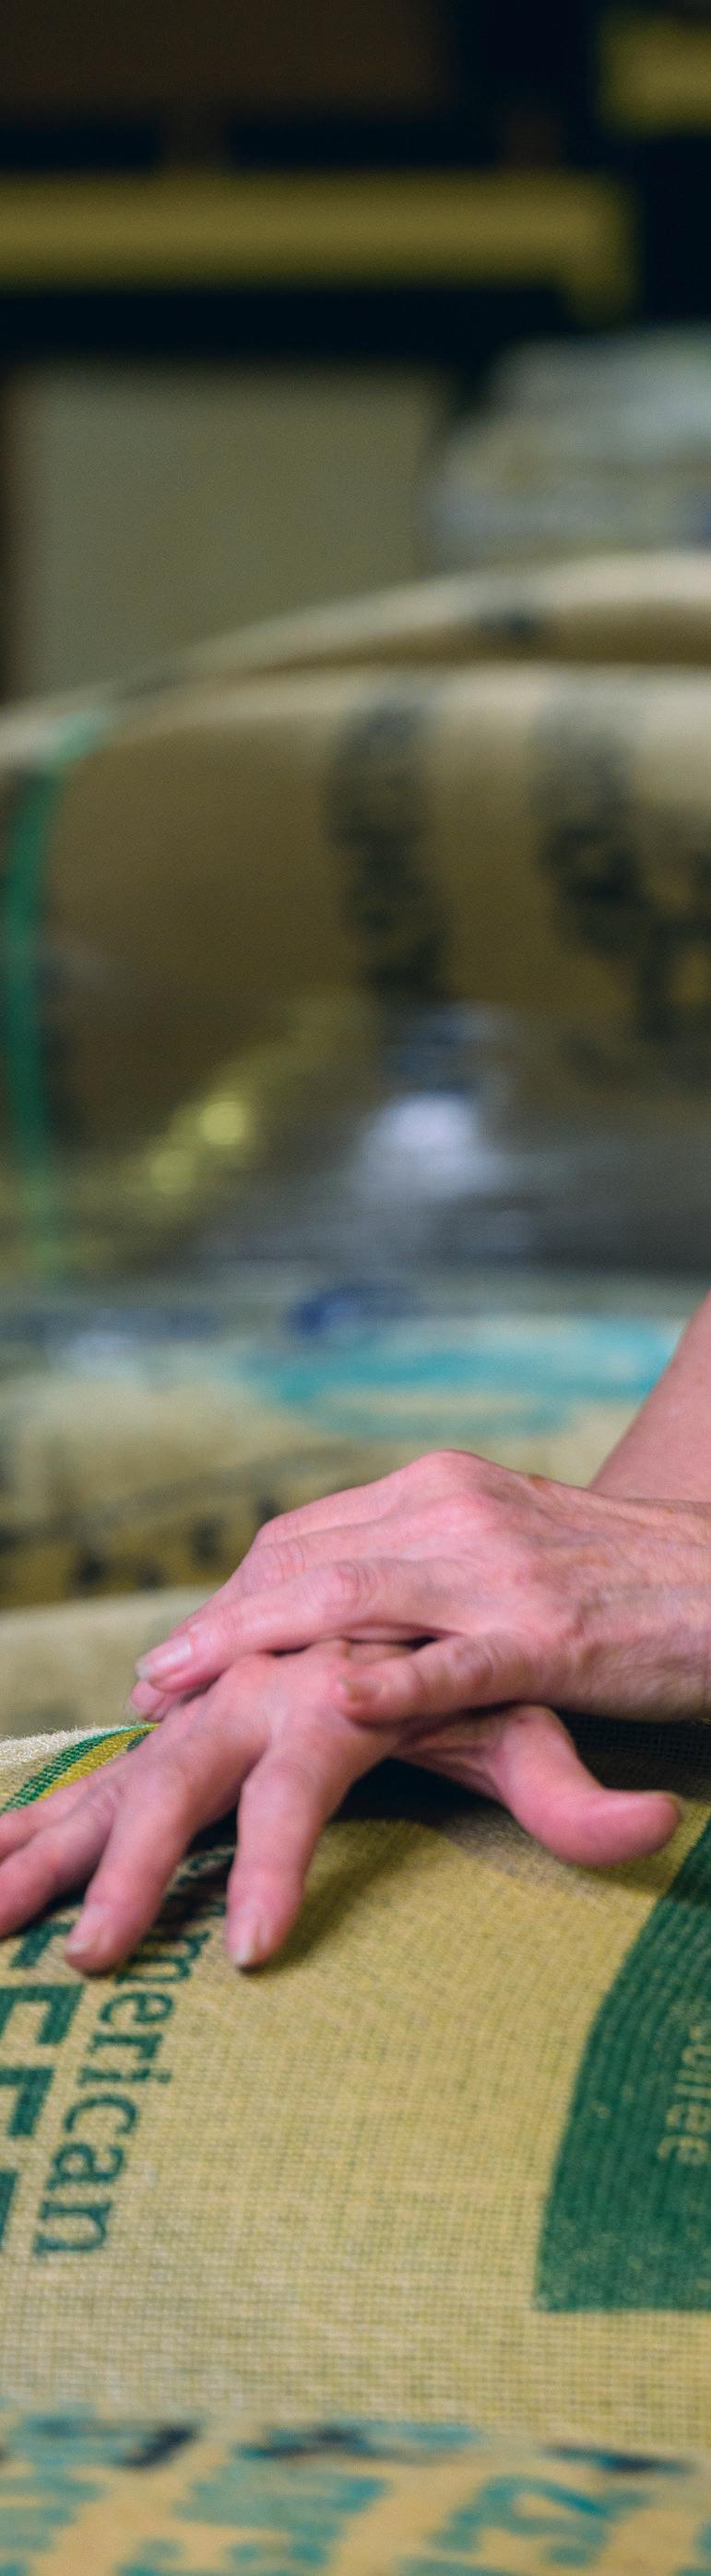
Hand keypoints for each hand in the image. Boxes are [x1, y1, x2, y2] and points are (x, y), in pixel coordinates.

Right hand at [0, 1642, 676, 1975]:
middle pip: (184, 1771)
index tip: (250, 1953)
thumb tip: (653, 1828)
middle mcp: (269, 1680)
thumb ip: (575, 1787)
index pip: (301, 1785)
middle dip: (129, 1865)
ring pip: (129, 1760)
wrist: (445, 1566)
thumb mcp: (537, 1723)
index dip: (278, 1863)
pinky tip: (3, 1843)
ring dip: (57, 1827)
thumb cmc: (492, 1660)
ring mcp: (226, 1691)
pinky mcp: (201, 1706)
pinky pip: (115, 1758)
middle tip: (86, 1953)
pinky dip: (53, 1797)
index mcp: (341, 1685)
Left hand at [129, 1450, 710, 1734]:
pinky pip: (454, 1660)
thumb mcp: (508, 1549)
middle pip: (303, 1560)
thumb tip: (339, 1611)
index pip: (303, 1535)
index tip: (177, 1650)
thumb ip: (425, 1567)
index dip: (230, 1594)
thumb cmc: (621, 1583)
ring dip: (251, 1645)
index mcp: (443, 1488)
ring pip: (351, 1596)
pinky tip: (333, 1702)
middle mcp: (458, 1512)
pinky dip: (389, 1681)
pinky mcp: (552, 1638)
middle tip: (149, 1683)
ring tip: (184, 1695)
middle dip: (215, 1624)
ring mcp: (502, 1572)